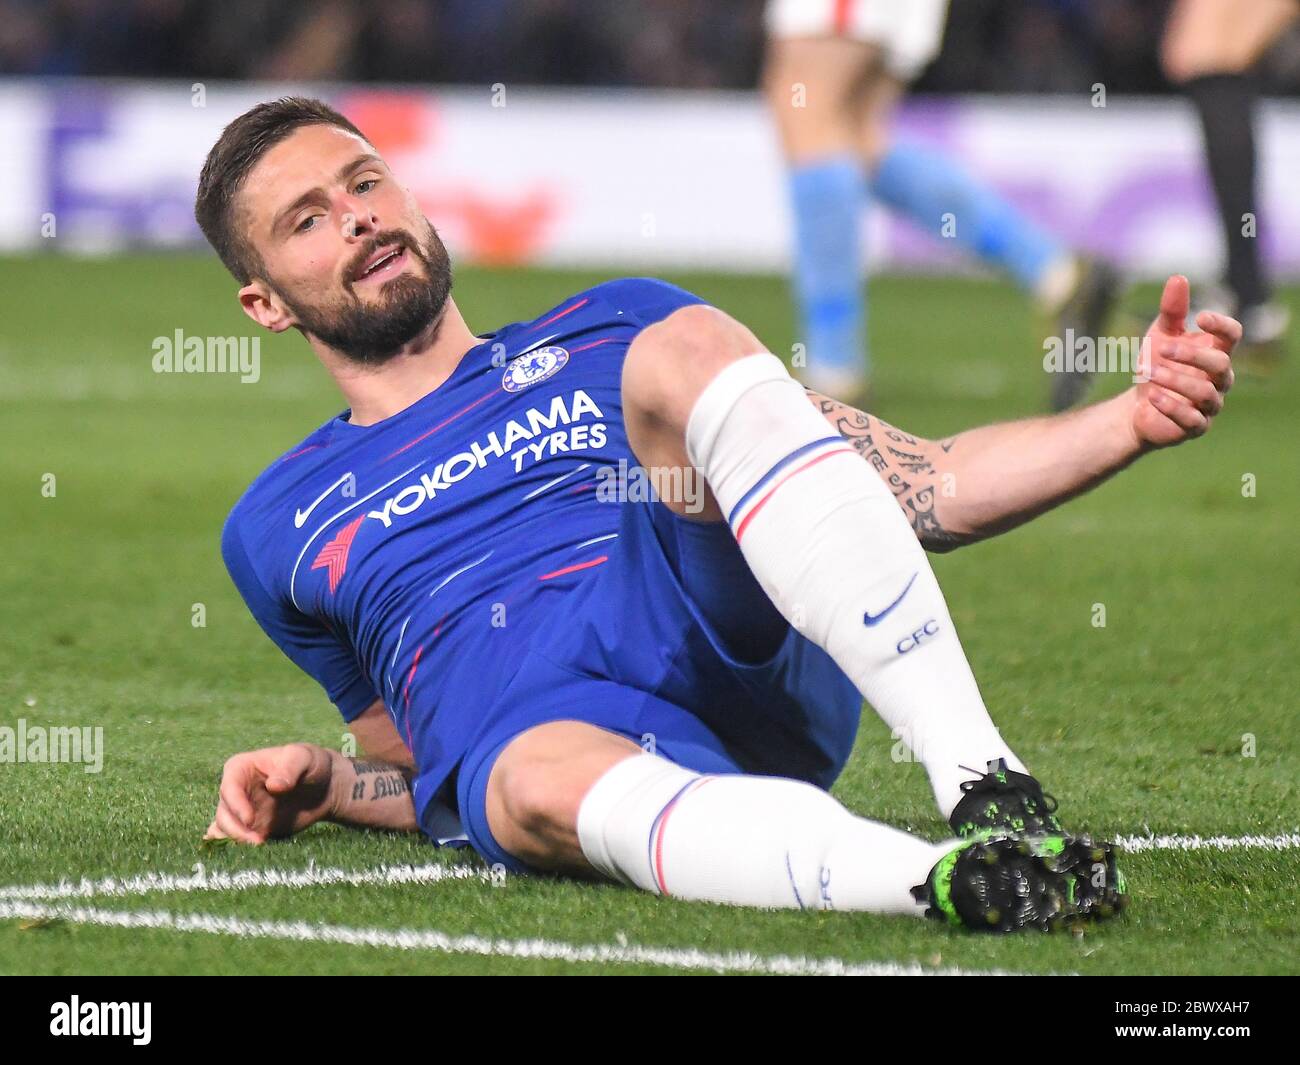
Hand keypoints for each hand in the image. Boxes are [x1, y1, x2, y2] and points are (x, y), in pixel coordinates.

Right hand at [203, 743, 338, 844]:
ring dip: (238, 839)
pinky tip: (244, 853)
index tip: (249, 819)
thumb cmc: (311, 764)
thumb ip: (289, 769)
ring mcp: (243, 809)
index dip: (236, 804)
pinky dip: (237, 844)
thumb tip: (273, 786)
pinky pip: (238, 837)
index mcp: (242, 768)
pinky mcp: (253, 827)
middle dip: (235, 828)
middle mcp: (237, 790)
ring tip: (260, 846)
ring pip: (227, 827)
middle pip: (224, 811)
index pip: (229, 787)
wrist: (326, 787)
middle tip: (256, 841)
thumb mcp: (303, 758)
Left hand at [1131, 275, 1237, 449]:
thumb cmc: (1157, 365)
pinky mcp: (1195, 426)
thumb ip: (1172, 310)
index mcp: (1215, 352)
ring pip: (1205, 391)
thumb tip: (1178, 278)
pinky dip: (1171, 407)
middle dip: (1191, 354)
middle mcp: (1219, 378)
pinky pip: (1192, 419)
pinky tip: (1152, 397)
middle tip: (1160, 348)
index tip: (1200, 317)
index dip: (1222, 326)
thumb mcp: (1159, 336)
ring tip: (1147, 372)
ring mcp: (1210, 404)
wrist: (1138, 407)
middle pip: (1220, 363)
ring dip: (1175, 380)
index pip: (1234, 335)